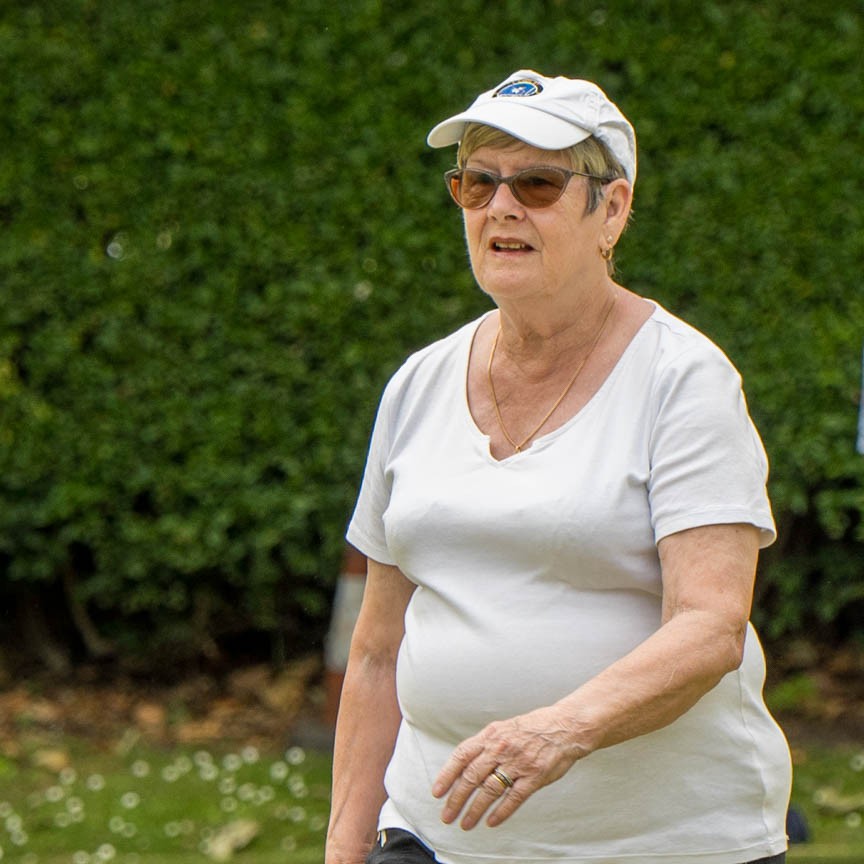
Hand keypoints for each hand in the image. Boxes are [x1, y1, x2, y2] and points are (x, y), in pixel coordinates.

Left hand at [431, 705, 589, 829]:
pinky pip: (514, 797)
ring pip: (490, 790)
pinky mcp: (534, 776)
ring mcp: (518, 763)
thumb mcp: (504, 728)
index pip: (462, 755)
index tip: (437, 792)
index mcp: (491, 735)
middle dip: (456, 799)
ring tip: (466, 823)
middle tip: (447, 815)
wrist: (565, 726)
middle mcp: (501, 748)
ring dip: (475, 809)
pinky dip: (501, 812)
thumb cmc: (534, 727)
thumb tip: (465, 763)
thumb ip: (486, 744)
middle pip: (472, 777)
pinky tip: (491, 821)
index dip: (447, 775)